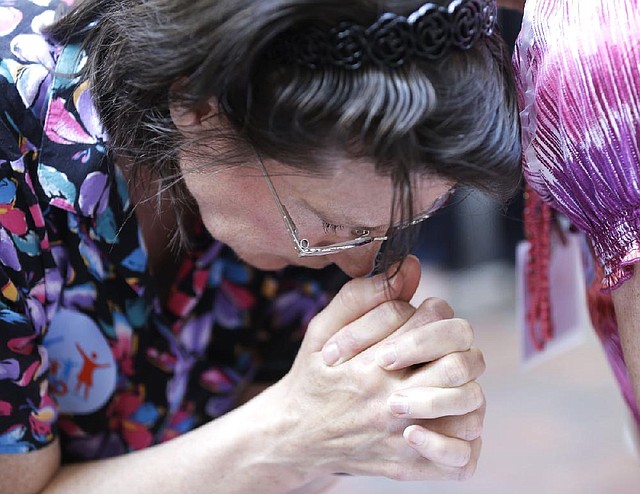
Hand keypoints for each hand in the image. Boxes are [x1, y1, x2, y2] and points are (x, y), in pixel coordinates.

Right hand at [273, 256, 484, 480]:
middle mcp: (391, 400)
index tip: (420, 317)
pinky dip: (462, 436)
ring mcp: (403, 436)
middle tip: (440, 345)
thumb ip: (361, 296)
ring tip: (442, 376)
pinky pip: (460, 456)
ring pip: (469, 405)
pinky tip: (443, 417)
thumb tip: (408, 267)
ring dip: (465, 384)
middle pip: (459, 362)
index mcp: (371, 363)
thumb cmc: (314, 376)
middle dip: (456, 344)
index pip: (433, 320)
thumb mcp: (322, 329)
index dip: (434, 310)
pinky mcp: (409, 465)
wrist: (295, 436)